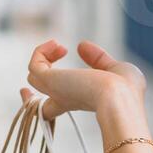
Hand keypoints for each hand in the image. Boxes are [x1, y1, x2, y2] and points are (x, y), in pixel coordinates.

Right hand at [20, 39, 146, 121]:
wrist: (119, 100)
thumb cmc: (126, 91)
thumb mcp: (115, 69)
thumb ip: (98, 59)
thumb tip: (82, 46)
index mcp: (80, 101)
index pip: (57, 106)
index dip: (49, 99)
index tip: (44, 92)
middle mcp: (65, 98)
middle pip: (38, 103)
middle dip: (31, 95)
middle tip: (26, 89)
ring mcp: (55, 90)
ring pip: (34, 78)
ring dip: (42, 56)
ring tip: (60, 47)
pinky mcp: (49, 81)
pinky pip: (34, 64)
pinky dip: (42, 51)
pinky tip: (59, 46)